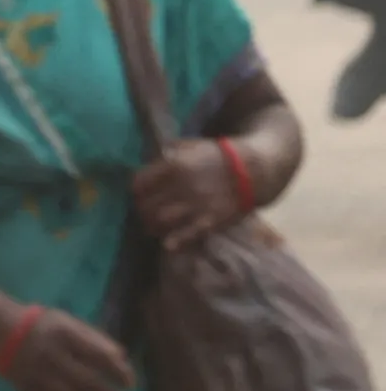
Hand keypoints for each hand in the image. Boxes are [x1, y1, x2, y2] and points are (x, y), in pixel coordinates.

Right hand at [0, 306, 135, 390]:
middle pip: (86, 382)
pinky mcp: (27, 388)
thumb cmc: (41, 325)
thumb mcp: (68, 321)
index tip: (129, 384)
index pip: (99, 356)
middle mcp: (52, 355)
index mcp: (65, 334)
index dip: (118, 372)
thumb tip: (122, 358)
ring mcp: (38, 374)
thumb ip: (95, 338)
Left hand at [133, 139, 247, 249]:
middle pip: (148, 203)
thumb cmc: (219, 156)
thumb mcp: (192, 145)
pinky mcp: (211, 219)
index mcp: (175, 165)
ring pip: (162, 219)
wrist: (255, 170)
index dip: (136, 190)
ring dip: (152, 225)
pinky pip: (190, 233)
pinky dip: (177, 241)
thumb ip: (170, 152)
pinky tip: (168, 245)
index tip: (138, 194)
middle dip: (141, 209)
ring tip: (152, 227)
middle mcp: (182, 185)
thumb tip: (154, 160)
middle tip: (143, 213)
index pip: (140, 182)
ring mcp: (196, 204)